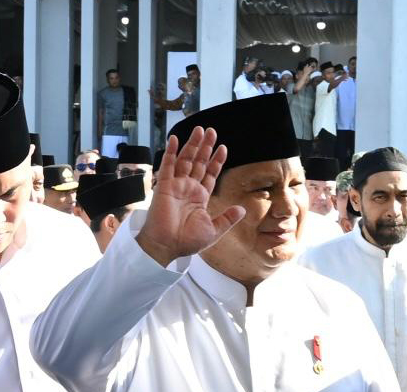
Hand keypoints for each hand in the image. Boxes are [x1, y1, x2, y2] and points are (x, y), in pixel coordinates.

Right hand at [135, 127, 243, 266]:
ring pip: (185, 160)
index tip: (223, 148)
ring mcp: (176, 185)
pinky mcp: (164, 186)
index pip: (210, 174)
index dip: (216, 161)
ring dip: (192, 145)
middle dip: (205, 147)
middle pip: (198, 162)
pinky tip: (175, 139)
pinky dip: (171, 152)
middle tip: (212, 131)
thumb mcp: (214, 230)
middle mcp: (188, 188)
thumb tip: (243, 209)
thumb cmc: (187, 241)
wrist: (167, 246)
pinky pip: (168, 165)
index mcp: (200, 197)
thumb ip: (227, 218)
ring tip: (200, 130)